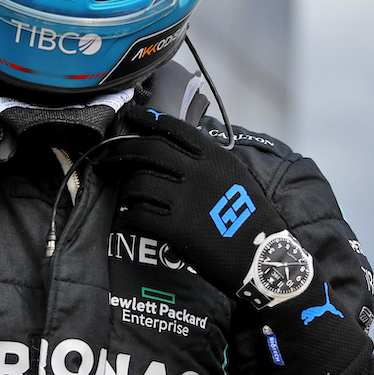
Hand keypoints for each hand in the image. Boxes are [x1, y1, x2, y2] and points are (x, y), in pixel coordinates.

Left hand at [101, 108, 371, 374]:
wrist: (265, 258)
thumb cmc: (253, 220)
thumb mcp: (236, 177)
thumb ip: (209, 161)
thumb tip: (180, 150)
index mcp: (215, 157)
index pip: (173, 128)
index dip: (147, 119)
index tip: (131, 116)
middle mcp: (198, 172)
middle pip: (147, 150)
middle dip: (121, 150)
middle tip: (108, 155)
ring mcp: (185, 200)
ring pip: (138, 183)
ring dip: (125, 189)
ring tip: (123, 195)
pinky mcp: (176, 228)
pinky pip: (138, 215)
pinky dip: (125, 217)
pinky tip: (123, 220)